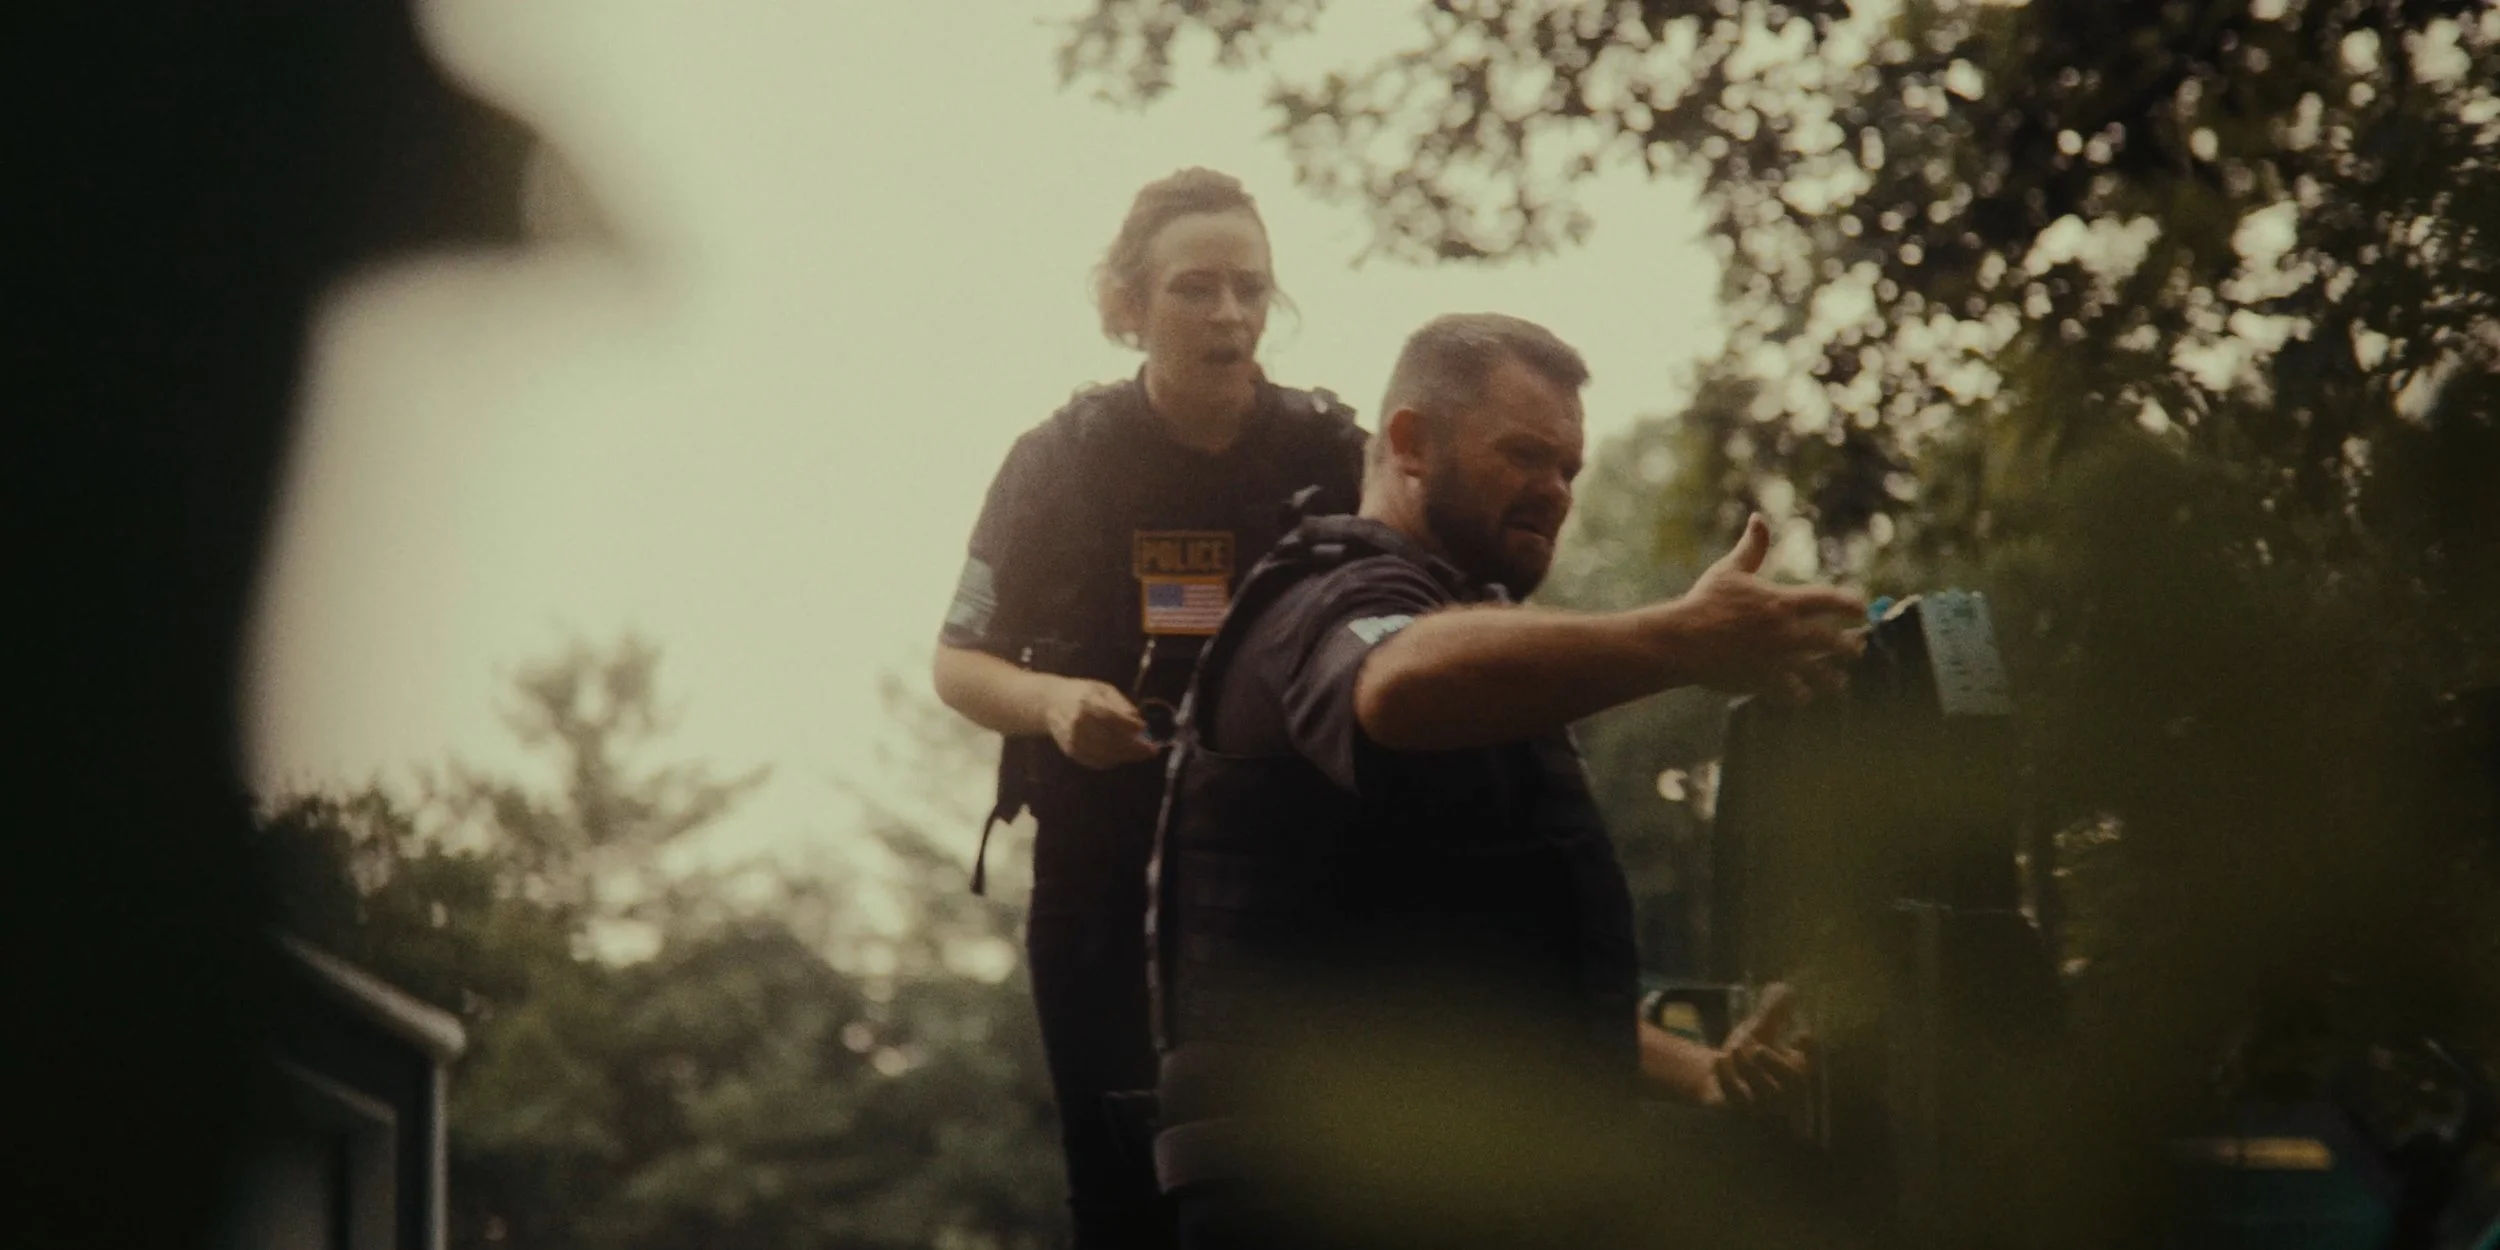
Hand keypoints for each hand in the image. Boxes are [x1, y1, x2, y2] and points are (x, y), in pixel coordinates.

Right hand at [1044, 679, 1162, 768]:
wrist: (1050, 704)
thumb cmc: (1081, 693)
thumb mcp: (1102, 689)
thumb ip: (1120, 704)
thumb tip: (1138, 721)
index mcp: (1086, 703)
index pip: (1111, 718)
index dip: (1129, 725)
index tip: (1144, 728)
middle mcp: (1078, 723)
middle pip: (1110, 740)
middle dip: (1134, 747)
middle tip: (1152, 750)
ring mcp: (1074, 740)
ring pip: (1105, 754)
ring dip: (1126, 756)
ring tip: (1142, 754)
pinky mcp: (1072, 751)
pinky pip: (1096, 761)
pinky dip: (1113, 760)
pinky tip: (1123, 756)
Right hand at [1666, 513, 1867, 703]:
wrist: (1682, 641)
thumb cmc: (1704, 602)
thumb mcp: (1729, 571)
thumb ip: (1752, 548)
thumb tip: (1759, 519)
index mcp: (1782, 602)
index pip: (1830, 601)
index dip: (1851, 605)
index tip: (1862, 610)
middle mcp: (1786, 632)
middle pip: (1832, 641)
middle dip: (1850, 646)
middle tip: (1858, 648)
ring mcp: (1777, 660)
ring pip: (1818, 673)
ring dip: (1832, 679)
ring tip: (1839, 683)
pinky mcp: (1763, 681)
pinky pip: (1791, 692)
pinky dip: (1800, 695)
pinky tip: (1804, 696)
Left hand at [1702, 983, 1813, 1112]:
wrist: (1718, 1077)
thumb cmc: (1748, 1053)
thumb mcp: (1759, 1030)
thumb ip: (1772, 1012)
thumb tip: (1785, 988)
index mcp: (1797, 1068)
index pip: (1813, 1063)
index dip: (1812, 1052)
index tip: (1804, 1034)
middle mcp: (1787, 1092)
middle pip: (1793, 1084)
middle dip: (1777, 1065)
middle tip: (1758, 1049)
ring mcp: (1765, 1106)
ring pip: (1764, 1093)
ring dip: (1747, 1068)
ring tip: (1733, 1048)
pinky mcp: (1741, 1113)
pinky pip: (1737, 1099)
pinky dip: (1727, 1077)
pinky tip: (1718, 1059)